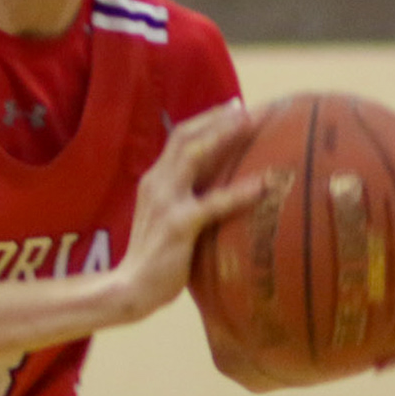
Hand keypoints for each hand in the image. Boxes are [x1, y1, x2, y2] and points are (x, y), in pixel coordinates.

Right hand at [116, 101, 261, 322]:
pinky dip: (240, 190)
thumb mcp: (167, 217)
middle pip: (186, 136)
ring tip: (254, 123)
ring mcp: (166, 202)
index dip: (208, 119)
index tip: (236, 107)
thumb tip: (218, 186)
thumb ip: (186, 198)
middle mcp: (157, 183)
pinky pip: (213, 202)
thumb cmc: (155, 257)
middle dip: (219, 117)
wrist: (130, 288)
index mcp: (155, 180)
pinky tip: (264, 184)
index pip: (180, 138)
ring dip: (225, 135)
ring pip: (195, 155)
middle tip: (250, 107)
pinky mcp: (178, 225)